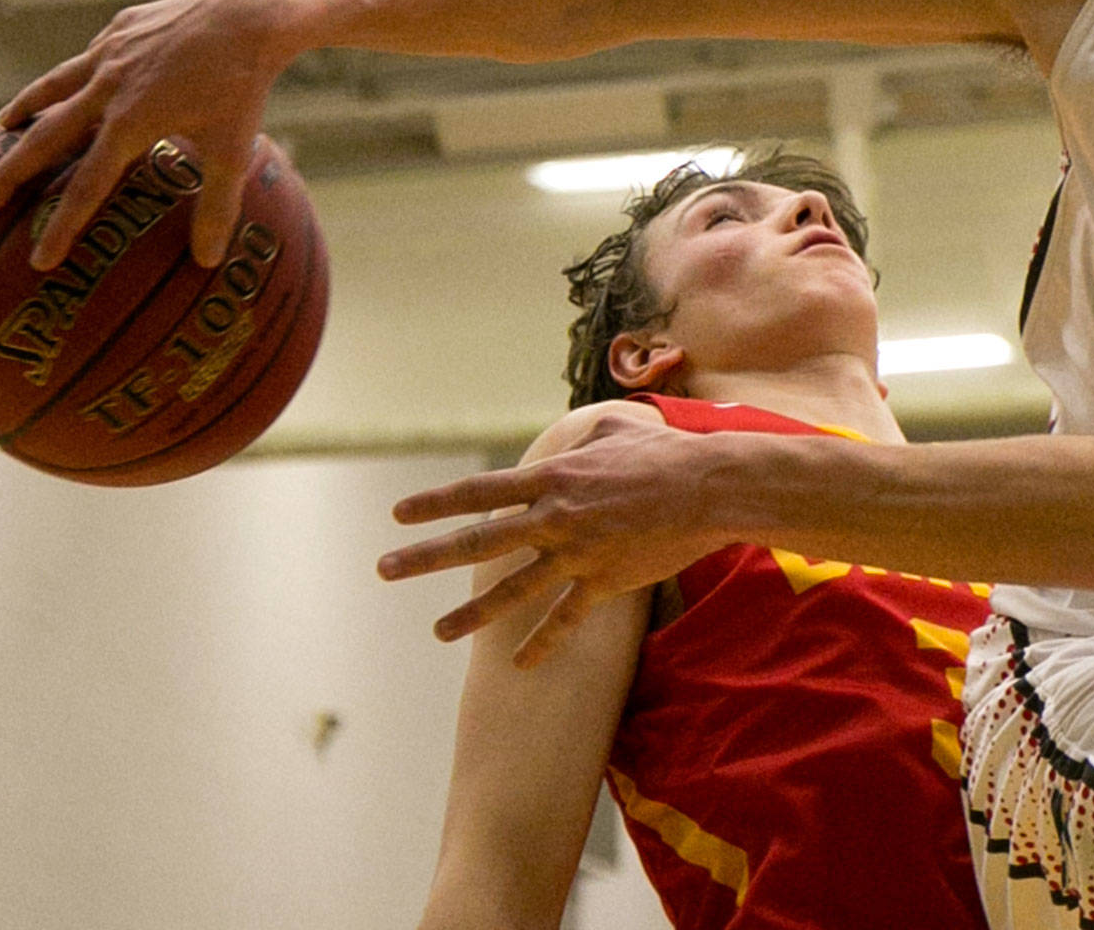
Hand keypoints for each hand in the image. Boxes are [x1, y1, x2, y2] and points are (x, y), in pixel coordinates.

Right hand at [0, 0, 298, 267]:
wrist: (249, 14)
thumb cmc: (243, 87)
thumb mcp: (233, 151)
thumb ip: (217, 207)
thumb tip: (208, 261)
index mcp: (130, 124)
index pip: (85, 188)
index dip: (61, 227)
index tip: (41, 260)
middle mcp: (107, 89)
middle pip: (45, 138)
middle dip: (12, 174)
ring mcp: (109, 54)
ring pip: (53, 87)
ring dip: (25, 110)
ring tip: (4, 126)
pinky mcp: (120, 29)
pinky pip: (85, 58)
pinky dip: (70, 76)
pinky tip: (69, 82)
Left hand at [379, 401, 726, 667]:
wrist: (709, 490)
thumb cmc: (665, 452)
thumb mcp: (614, 429)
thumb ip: (580, 438)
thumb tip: (568, 440)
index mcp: (552, 479)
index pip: (480, 492)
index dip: (436, 503)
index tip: (398, 514)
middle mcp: (554, 519)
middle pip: (478, 541)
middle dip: (426, 558)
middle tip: (385, 571)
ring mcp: (577, 555)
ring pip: (512, 591)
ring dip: (470, 613)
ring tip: (438, 632)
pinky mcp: (604, 583)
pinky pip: (565, 620)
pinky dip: (542, 643)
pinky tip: (520, 664)